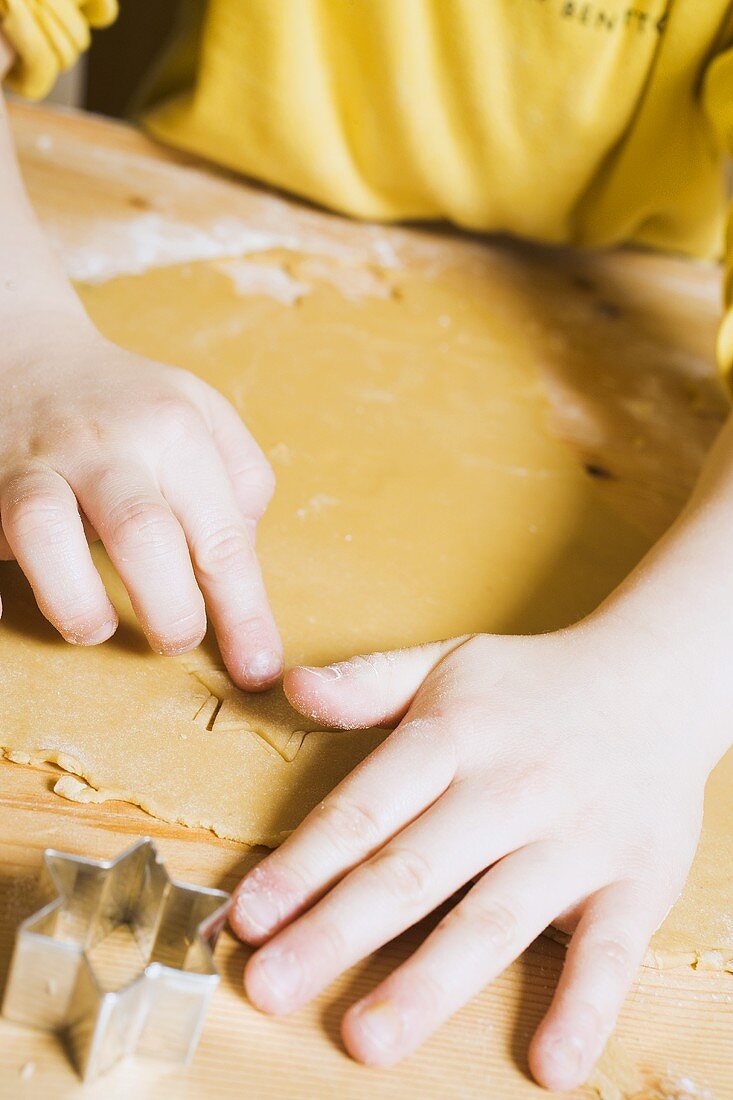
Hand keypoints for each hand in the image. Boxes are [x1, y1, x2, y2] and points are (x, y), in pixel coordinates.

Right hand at [0, 323, 280, 688]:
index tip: (256, 667)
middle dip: (170, 611)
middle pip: (143, 535)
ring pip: (45, 531)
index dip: (243, 613)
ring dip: (77, 602)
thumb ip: (241, 482)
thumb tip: (240, 564)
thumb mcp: (204, 416)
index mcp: (175, 427)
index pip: (221, 536)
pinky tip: (5, 614)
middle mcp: (104, 441)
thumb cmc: (129, 405)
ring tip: (98, 628)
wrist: (25, 354)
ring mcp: (33, 461)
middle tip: (178, 640)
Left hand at [230, 625, 708, 1089]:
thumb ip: (367, 681)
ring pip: (495, 917)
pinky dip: (583, 1008)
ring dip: (429, 981)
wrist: (655, 679)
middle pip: (413, 869)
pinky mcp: (637, 881)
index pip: (367, 806)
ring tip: (366, 1037)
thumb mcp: (447, 663)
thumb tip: (289, 686)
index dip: (303, 862)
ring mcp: (576, 838)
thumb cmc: (533, 685)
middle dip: (336, 931)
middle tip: (271, 987)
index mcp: (455, 734)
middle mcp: (510, 787)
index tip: (247, 916)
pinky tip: (548, 1063)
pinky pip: (611, 951)